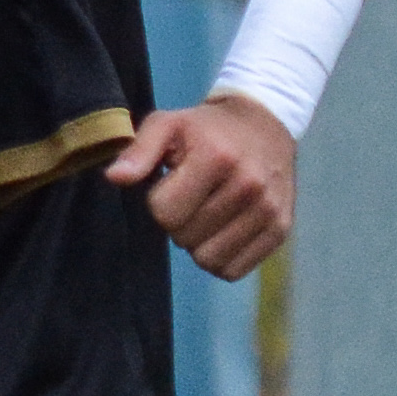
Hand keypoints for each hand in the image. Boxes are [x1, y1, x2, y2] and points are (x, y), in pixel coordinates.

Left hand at [108, 95, 293, 278]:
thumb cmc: (206, 129)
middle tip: (194, 197)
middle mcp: (248, 185)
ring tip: (209, 213)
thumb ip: (139, 150)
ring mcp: (268, 210)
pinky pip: (233, 271)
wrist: (264, 125)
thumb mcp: (168, 124)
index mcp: (216, 157)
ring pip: (208, 260)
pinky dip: (222, 258)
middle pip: (185, 238)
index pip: (164, 213)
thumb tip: (115, 177)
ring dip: (199, 243)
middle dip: (180, 222)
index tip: (174, 182)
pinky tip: (224, 230)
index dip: (160, 201)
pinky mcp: (281, 229)